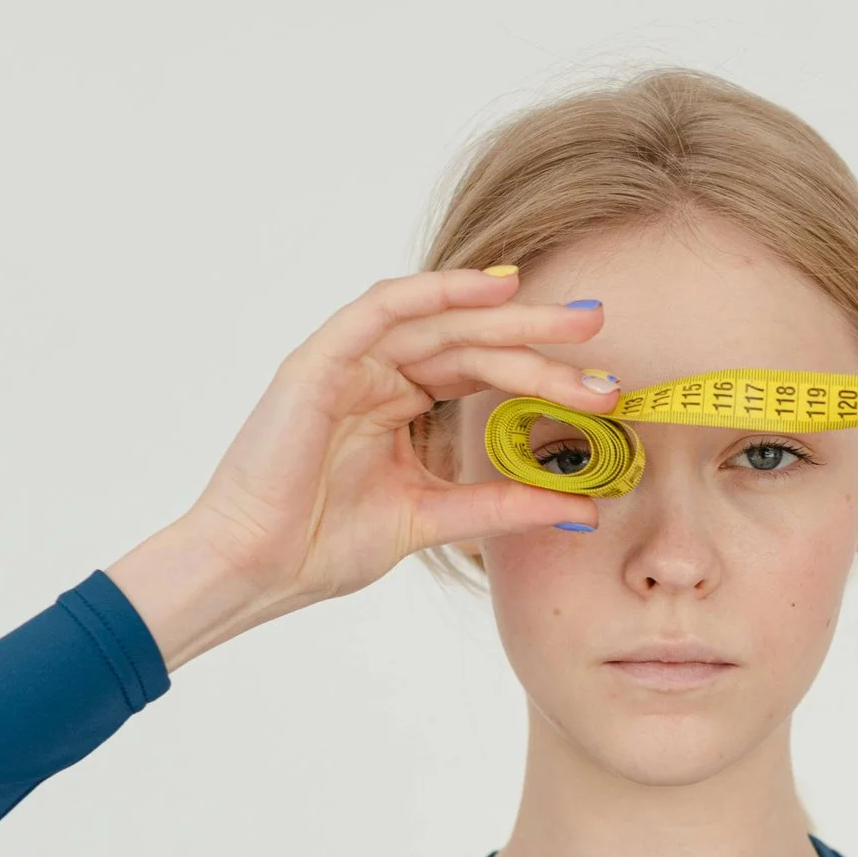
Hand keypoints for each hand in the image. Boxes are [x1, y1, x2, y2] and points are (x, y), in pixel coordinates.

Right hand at [176, 266, 620, 603]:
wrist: (255, 568)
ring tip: (567, 322)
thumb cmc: (322, 545)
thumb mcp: (432, 518)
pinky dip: (433, 292)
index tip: (603, 383)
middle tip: (597, 332)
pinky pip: (381, 309)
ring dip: (505, 316)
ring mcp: (347, 364)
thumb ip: (502, 505)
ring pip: (439, 323)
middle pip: (470, 342)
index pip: (481, 372)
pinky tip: (488, 288)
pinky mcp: (318, 362)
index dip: (541, 369)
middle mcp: (376, 375)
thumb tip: (584, 508)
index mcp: (399, 404)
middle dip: (537, 337)